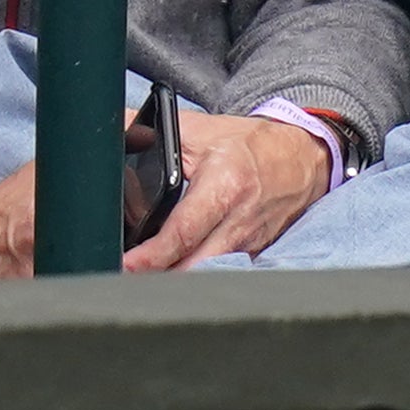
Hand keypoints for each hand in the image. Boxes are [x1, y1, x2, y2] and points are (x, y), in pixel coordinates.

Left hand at [122, 111, 330, 271]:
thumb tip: (106, 125)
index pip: (183, 232)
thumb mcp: (199, 129)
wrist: (302, 157)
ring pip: (205, 278)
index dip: (151, 256)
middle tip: (121, 279)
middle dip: (157, 280)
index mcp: (224, 185)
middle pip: (193, 268)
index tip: (125, 265)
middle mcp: (238, 220)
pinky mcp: (252, 256)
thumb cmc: (249, 143)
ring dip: (174, 283)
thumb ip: (150, 128)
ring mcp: (248, 244)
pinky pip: (219, 275)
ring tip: (141, 284)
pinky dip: (195, 278)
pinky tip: (172, 278)